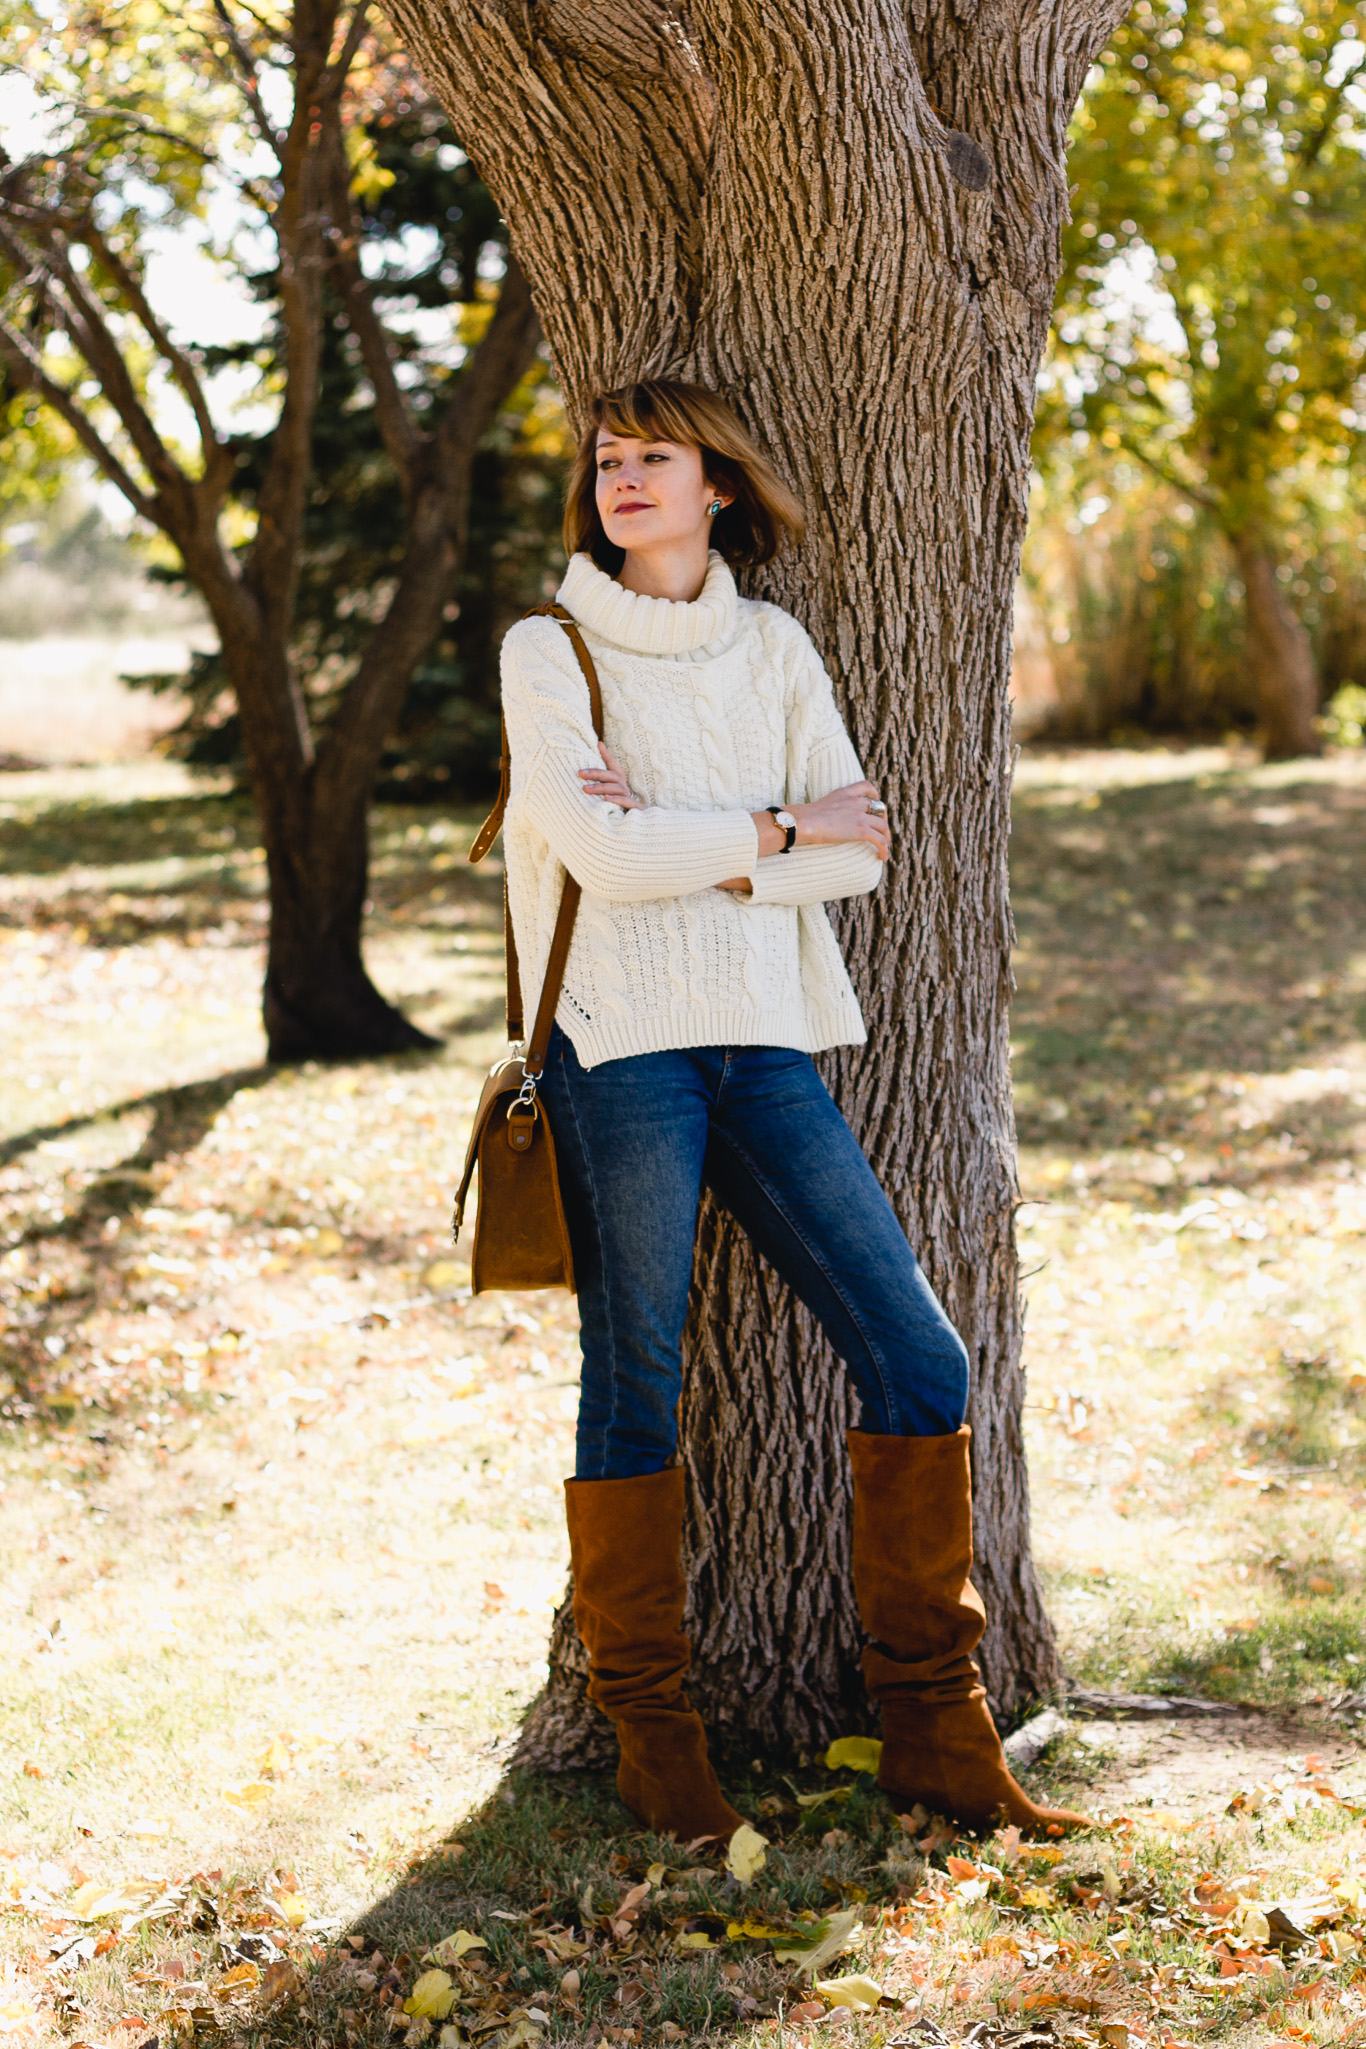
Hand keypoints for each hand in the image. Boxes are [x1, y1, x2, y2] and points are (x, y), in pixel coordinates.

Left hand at [578, 741, 642, 808]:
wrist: (630, 828)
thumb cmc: (612, 807)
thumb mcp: (604, 793)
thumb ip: (597, 781)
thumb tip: (588, 761)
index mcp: (618, 781)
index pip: (614, 765)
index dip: (607, 755)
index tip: (599, 744)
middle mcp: (624, 787)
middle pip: (613, 776)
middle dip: (596, 773)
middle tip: (580, 773)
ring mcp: (629, 797)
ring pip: (617, 788)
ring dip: (601, 788)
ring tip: (586, 789)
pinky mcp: (634, 809)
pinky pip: (627, 802)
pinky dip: (616, 800)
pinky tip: (605, 799)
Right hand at [752, 781, 890, 859]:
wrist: (802, 822)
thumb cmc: (800, 818)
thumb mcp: (815, 808)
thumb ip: (821, 812)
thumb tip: (809, 821)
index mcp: (843, 793)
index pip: (866, 786)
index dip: (875, 795)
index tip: (875, 804)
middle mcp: (855, 802)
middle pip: (879, 807)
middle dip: (883, 819)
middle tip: (881, 831)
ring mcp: (859, 815)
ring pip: (883, 825)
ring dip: (886, 836)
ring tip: (885, 847)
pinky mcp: (861, 830)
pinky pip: (880, 840)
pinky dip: (884, 848)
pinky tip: (883, 857)